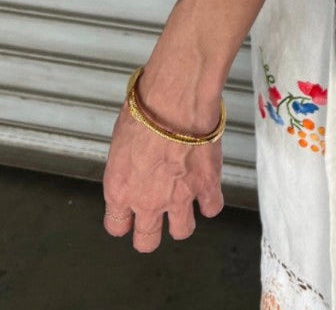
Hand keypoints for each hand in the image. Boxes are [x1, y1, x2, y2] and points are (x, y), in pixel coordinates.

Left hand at [102, 81, 224, 252]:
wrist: (175, 100)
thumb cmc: (145, 110)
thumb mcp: (120, 141)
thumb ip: (127, 165)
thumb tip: (135, 164)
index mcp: (120, 190)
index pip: (116, 227)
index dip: (124, 222)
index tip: (129, 215)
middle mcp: (147, 201)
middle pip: (146, 241)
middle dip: (151, 232)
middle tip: (157, 218)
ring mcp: (179, 198)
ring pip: (182, 232)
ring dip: (183, 220)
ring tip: (185, 204)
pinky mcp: (206, 186)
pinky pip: (212, 208)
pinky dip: (211, 201)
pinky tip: (208, 189)